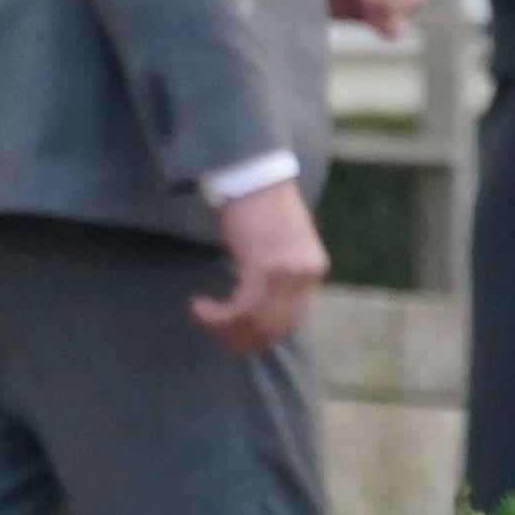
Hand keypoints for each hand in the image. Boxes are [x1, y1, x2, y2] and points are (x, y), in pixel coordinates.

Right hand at [190, 179, 328, 356]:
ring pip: (257, 323)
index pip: (292, 322)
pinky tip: (200, 306)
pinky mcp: (265, 266)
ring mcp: (288, 271)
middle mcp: (306, 273)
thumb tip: (255, 311)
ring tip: (205, 315)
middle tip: (215, 334)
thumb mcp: (280, 246)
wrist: (254, 175)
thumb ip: (278, 276)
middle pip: (275, 328)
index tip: (233, 337)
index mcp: (313, 269)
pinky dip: (218, 315)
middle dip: (241, 339)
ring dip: (225, 328)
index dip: (260, 336)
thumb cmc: (260, 207)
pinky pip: (242, 308)